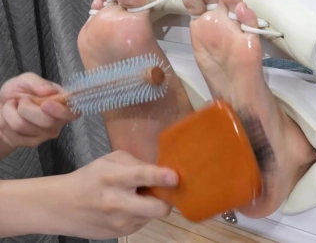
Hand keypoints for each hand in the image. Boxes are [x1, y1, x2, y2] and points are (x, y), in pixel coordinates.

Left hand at [0, 73, 77, 148]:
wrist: (2, 108)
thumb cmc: (18, 92)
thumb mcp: (26, 80)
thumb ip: (37, 82)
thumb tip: (50, 90)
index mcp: (63, 104)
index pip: (72, 112)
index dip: (60, 111)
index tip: (45, 104)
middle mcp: (59, 121)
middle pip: (47, 122)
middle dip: (26, 108)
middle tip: (22, 100)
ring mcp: (46, 134)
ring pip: (25, 127)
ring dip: (11, 113)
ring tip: (12, 107)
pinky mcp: (32, 142)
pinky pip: (15, 134)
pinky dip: (6, 122)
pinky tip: (9, 118)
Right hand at [54, 151, 176, 238]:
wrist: (60, 207)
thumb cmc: (89, 178)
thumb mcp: (109, 161)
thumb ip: (137, 164)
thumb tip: (164, 171)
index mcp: (112, 178)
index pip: (140, 176)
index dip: (160, 177)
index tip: (174, 177)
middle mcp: (116, 203)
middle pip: (157, 208)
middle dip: (166, 199)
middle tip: (163, 190)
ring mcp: (119, 223)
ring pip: (153, 216)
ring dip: (152, 206)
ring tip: (137, 197)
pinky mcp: (120, 235)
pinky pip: (143, 222)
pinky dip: (142, 214)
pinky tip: (128, 207)